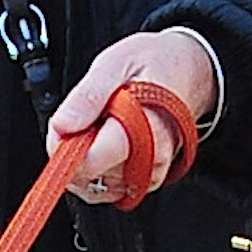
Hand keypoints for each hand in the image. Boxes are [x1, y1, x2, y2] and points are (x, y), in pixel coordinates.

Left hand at [49, 30, 219, 204]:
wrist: (190, 70)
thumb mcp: (116, 63)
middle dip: (72, 151)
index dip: (64, 146)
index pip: (90, 163)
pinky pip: (105, 188)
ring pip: (93, 186)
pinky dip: (94, 168)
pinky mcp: (145, 179)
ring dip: (83, 160)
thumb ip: (87, 97)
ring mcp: (150, 173)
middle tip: (85, 117)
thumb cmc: (157, 64)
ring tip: (98, 125)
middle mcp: (152, 159)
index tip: (64, 124)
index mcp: (144, 131)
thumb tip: (61, 127)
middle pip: (88, 177)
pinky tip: (102, 141)